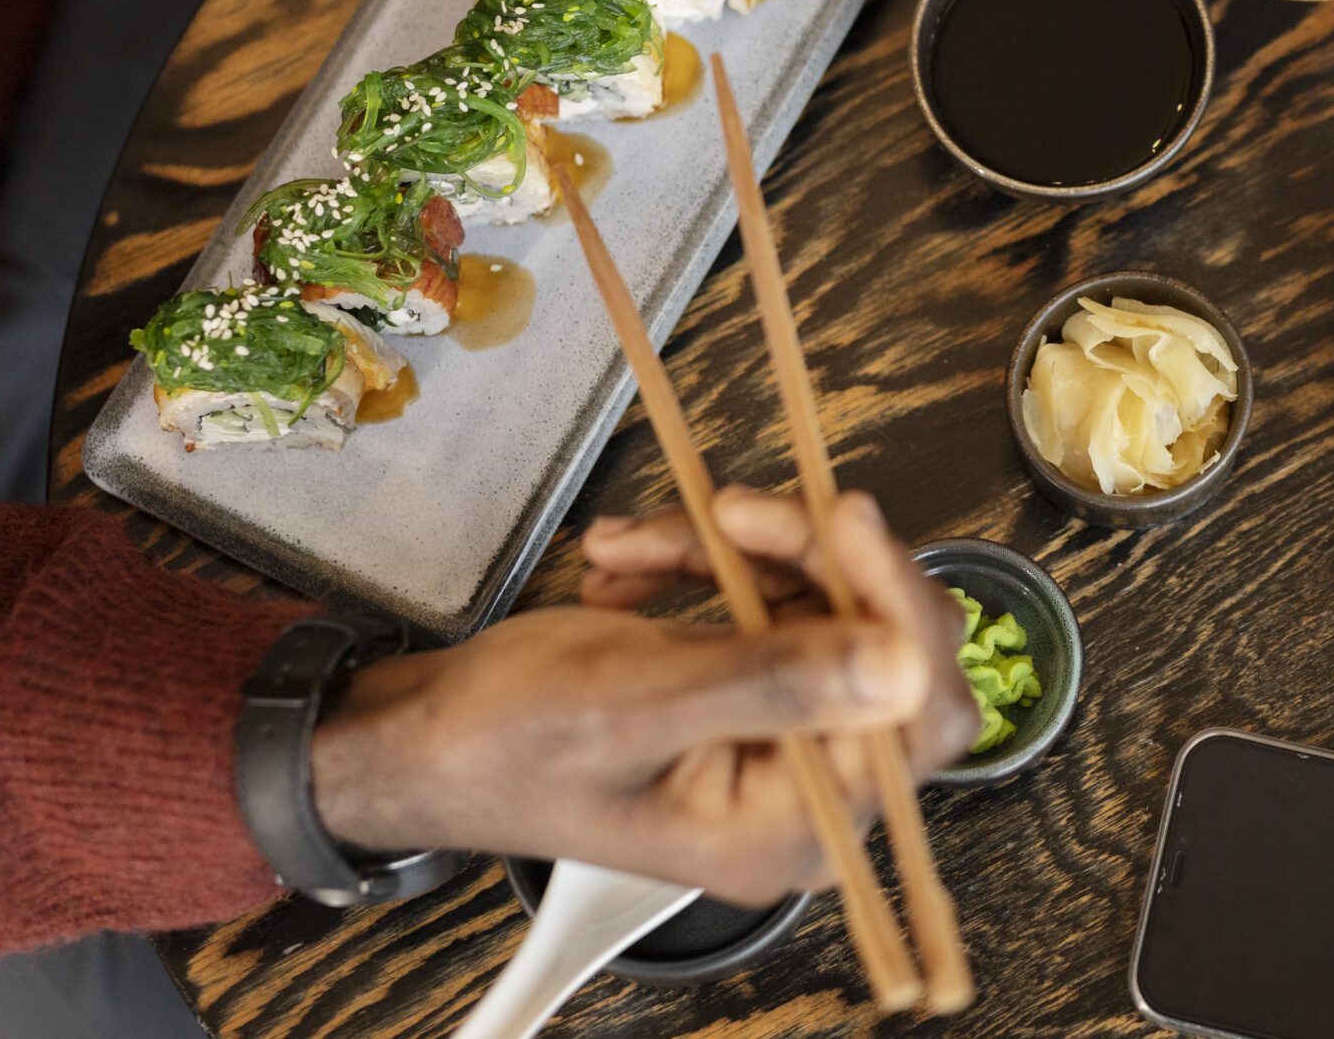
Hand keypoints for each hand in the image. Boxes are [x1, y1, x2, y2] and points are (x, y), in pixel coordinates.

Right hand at [309, 489, 975, 906]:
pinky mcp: (753, 681)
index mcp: (790, 827)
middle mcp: (804, 789)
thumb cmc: (500, 744)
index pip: (913, 715)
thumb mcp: (628, 705)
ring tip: (638, 541)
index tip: (843, 516)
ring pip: (828, 601)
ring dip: (740, 548)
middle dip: (813, 560)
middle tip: (730, 508)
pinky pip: (776, 594)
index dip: (895, 605)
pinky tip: (631, 557)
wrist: (420, 735)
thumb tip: (901, 666)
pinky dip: (710, 557)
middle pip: (885, 645)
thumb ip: (768, 685)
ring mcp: (781, 730)